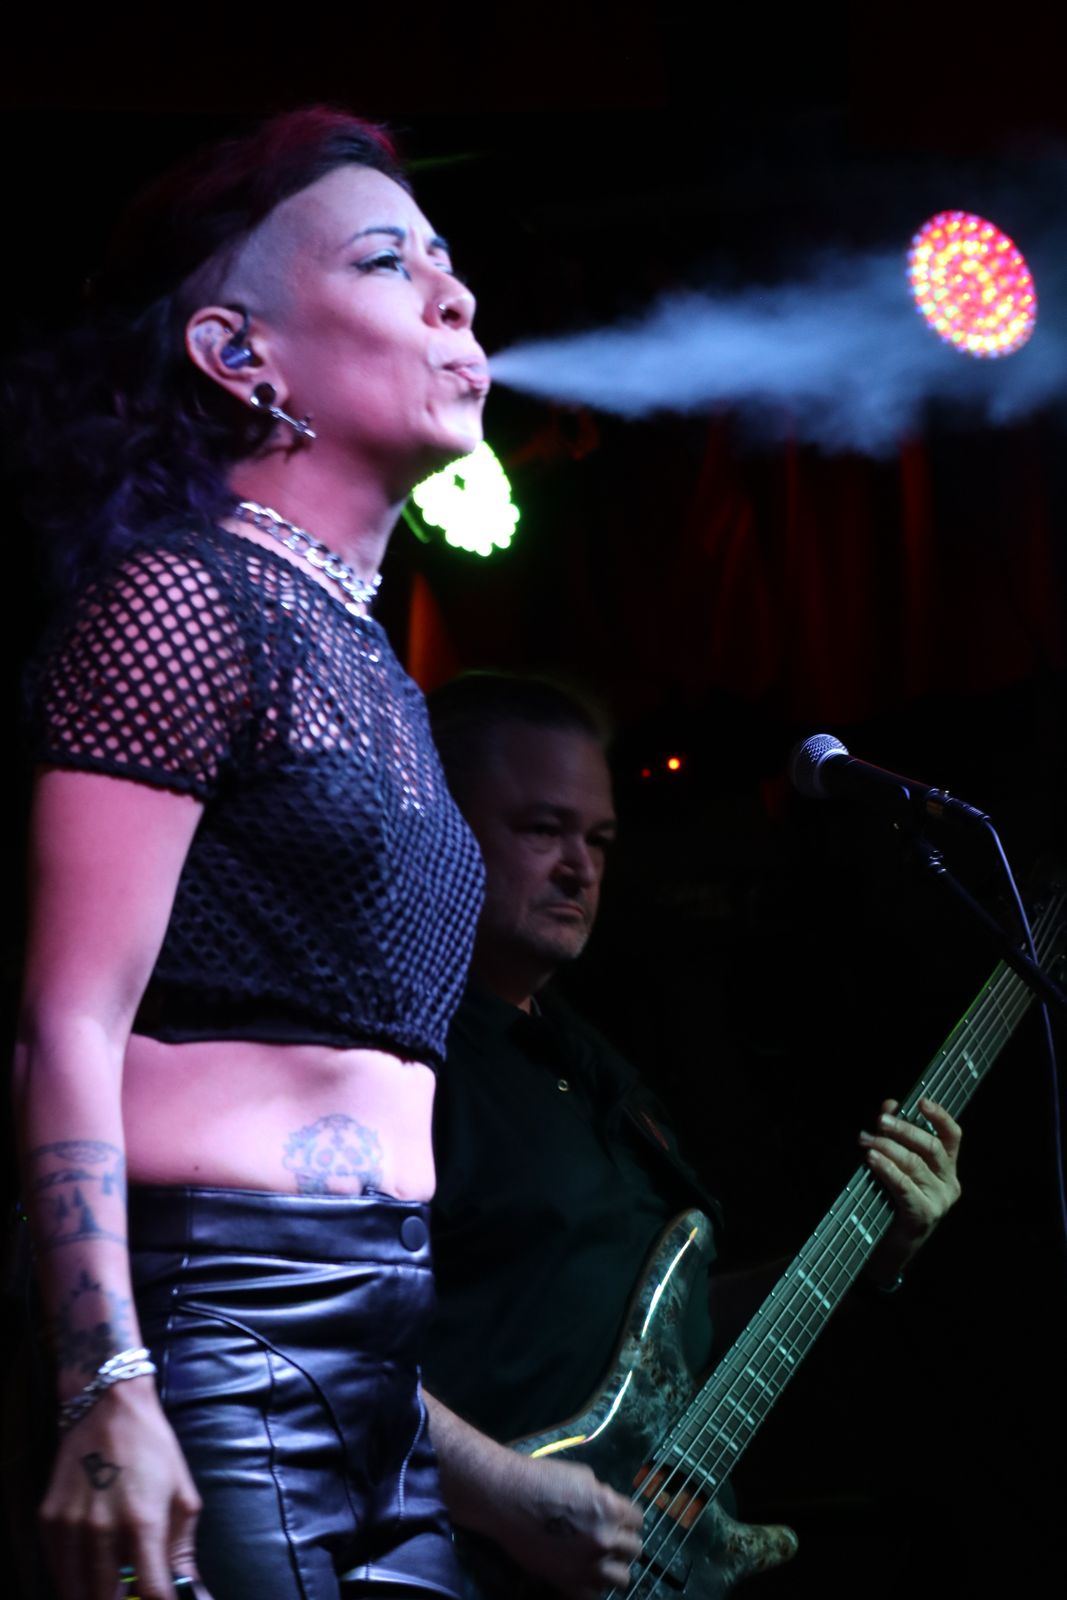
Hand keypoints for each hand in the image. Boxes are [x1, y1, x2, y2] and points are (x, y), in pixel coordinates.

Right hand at [39, 1378, 208, 1599]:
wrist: (108, 1408)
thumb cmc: (154, 1450)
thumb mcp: (182, 1495)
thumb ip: (182, 1552)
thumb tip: (195, 1595)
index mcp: (144, 1523)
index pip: (151, 1593)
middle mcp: (102, 1530)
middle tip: (134, 1593)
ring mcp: (70, 1528)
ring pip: (77, 1594)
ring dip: (95, 1596)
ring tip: (112, 1585)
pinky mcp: (48, 1523)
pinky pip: (57, 1572)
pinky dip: (73, 1581)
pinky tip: (89, 1573)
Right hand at [496, 1452, 643, 1599]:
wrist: (506, 1498)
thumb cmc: (540, 1478)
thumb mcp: (581, 1477)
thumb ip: (602, 1497)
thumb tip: (609, 1508)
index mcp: (610, 1509)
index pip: (638, 1519)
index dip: (627, 1517)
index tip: (619, 1518)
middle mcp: (604, 1539)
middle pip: (634, 1549)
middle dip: (623, 1542)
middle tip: (609, 1538)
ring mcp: (588, 1565)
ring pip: (622, 1578)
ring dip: (614, 1567)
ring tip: (600, 1560)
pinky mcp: (568, 1582)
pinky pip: (594, 1595)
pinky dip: (593, 1586)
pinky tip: (584, 1574)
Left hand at [860, 1096, 961, 1281]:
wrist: (891, 1247)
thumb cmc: (892, 1201)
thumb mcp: (896, 1165)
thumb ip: (895, 1134)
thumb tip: (890, 1104)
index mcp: (947, 1168)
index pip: (952, 1136)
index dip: (939, 1116)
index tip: (921, 1101)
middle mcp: (949, 1183)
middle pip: (931, 1146)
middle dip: (903, 1130)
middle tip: (879, 1121)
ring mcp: (939, 1200)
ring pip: (915, 1164)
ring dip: (887, 1148)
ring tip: (866, 1140)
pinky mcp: (924, 1215)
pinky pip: (904, 1186)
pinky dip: (887, 1169)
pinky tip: (872, 1160)